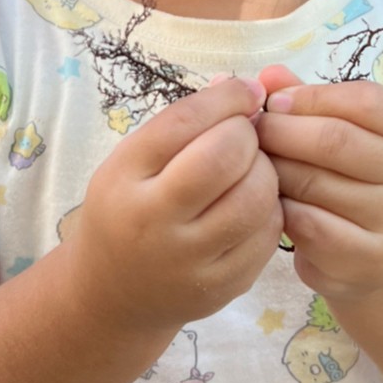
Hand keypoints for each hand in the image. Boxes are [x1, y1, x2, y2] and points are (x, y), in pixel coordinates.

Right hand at [67, 77, 282, 332]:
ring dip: (265, 170)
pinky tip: (252, 202)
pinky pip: (269, 234)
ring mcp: (190, 261)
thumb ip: (184, 123)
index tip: (248, 90)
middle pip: (224, 157)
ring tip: (251, 168)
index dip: (228, 98)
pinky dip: (270, 208)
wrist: (113, 295)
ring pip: (256, 198)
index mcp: (124, 178)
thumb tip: (241, 87)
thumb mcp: (133, 161)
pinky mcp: (223, 286)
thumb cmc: (127, 210)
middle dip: (248, 134)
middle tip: (244, 135)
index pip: (184, 122)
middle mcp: (153, 221)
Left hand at [255, 65, 382, 303]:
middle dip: (282, 131)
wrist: (381, 263)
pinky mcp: (371, 260)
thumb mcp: (342, 140)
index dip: (313, 96)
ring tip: (251, 167)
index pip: (367, 101)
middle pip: (337, 140)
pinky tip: (267, 206)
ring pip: (316, 183)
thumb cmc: (351, 187)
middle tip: (250, 132)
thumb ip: (308, 104)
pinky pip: (310, 226)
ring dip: (274, 170)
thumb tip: (268, 75)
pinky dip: (280, 211)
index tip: (274, 101)